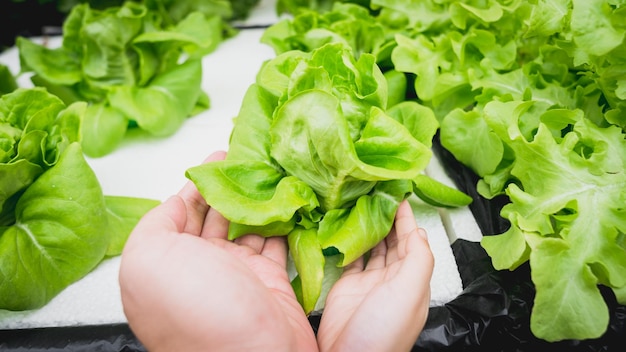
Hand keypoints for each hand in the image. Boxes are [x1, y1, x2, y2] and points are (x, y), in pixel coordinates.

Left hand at [119, 151, 317, 351]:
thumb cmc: (197, 311)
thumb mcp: (149, 260)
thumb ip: (155, 224)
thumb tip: (176, 202)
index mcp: (168, 263)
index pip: (180, 212)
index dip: (198, 182)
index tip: (218, 157)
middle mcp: (201, 269)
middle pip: (216, 215)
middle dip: (231, 183)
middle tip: (250, 156)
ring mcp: (238, 275)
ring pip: (248, 225)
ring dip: (258, 198)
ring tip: (272, 170)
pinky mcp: (271, 282)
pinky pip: (277, 242)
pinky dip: (283, 220)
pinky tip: (288, 200)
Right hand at [316, 200, 433, 351]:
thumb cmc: (383, 332)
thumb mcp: (409, 292)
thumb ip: (418, 260)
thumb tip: (419, 230)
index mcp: (412, 280)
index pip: (413, 241)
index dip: (407, 219)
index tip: (399, 194)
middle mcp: (393, 280)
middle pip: (393, 241)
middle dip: (388, 217)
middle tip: (377, 194)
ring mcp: (369, 283)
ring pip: (372, 247)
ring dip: (369, 226)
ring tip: (361, 204)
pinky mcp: (347, 287)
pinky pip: (351, 259)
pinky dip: (349, 243)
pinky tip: (345, 228)